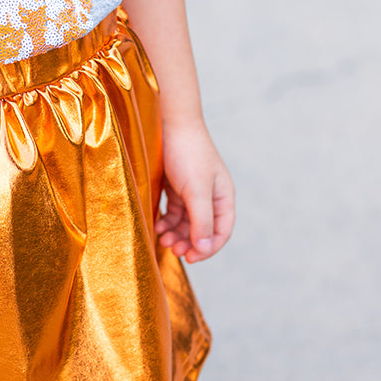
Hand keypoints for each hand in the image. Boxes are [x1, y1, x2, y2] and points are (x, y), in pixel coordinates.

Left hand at [155, 120, 233, 262]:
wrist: (169, 122)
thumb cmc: (187, 153)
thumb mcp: (196, 190)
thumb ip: (201, 219)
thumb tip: (204, 248)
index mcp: (223, 196)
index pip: (221, 231)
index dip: (208, 247)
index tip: (190, 258)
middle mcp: (210, 195)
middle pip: (202, 229)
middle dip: (188, 242)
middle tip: (171, 250)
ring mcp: (192, 191)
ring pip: (186, 222)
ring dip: (176, 233)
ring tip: (162, 239)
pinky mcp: (176, 186)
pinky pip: (173, 212)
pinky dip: (166, 221)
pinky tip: (157, 226)